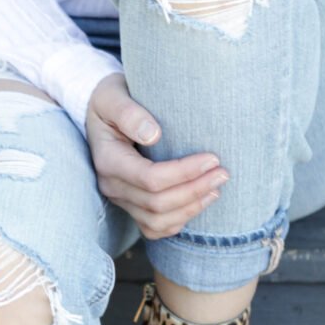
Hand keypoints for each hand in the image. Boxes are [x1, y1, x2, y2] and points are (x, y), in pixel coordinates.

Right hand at [86, 73, 228, 240]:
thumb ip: (128, 112)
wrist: (101, 111)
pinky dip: (178, 221)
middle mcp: (111, 185)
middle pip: (157, 203)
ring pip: (157, 220)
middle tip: (223, 173)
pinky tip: (199, 204)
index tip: (212, 158)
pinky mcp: (130, 205)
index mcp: (108, 160)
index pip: (150, 178)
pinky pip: (153, 228)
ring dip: (191, 208)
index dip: (184, 173)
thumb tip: (153, 134)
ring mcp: (120, 198)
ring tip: (216, 189)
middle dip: (194, 190)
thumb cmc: (111, 99)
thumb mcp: (113, 96)